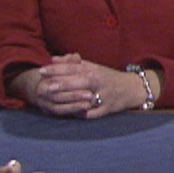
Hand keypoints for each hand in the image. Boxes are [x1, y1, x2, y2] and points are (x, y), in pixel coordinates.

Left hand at [23, 54, 143, 118]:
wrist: (131, 88)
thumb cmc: (107, 77)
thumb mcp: (92, 67)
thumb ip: (72, 63)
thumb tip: (53, 59)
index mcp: (93, 70)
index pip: (73, 68)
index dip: (57, 69)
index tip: (42, 71)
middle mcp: (98, 82)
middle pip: (78, 82)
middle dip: (61, 84)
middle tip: (45, 86)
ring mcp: (103, 96)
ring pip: (85, 98)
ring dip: (70, 99)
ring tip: (54, 100)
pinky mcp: (107, 109)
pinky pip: (93, 113)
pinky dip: (82, 113)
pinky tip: (71, 113)